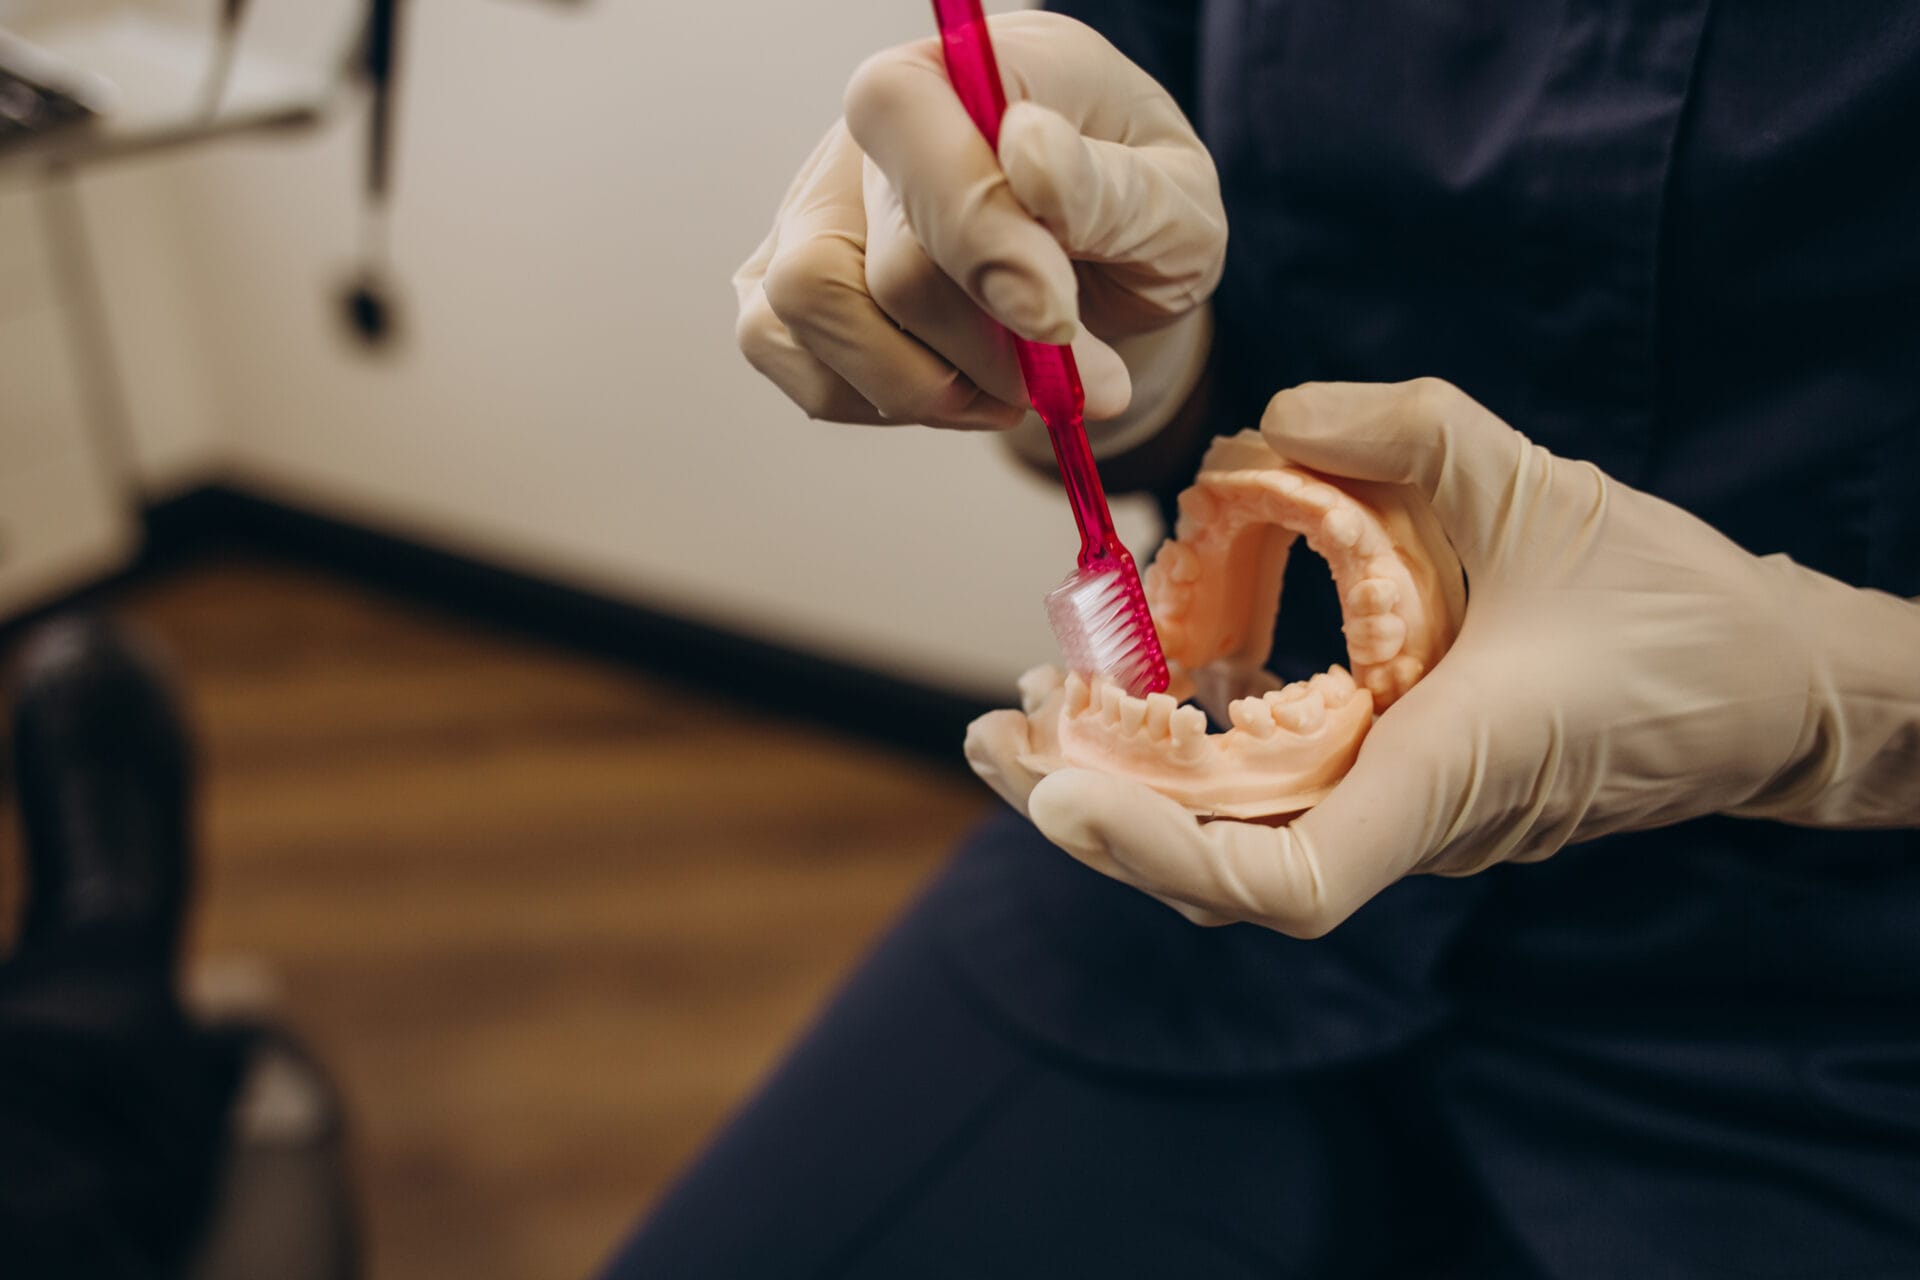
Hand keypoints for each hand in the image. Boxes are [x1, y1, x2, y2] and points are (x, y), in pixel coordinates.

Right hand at [734, 12, 1224, 432]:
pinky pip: (793, 359)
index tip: (1054, 320)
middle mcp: (865, 135)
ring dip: (925, 385)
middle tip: (1074, 382)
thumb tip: (1029, 157)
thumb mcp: (1173, 198)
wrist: (1108, 263)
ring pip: (808, 308)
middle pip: (883, 259)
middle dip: (987, 350)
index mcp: (959, 69)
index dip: (975, 233)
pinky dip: (883, 403)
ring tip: (1013, 387)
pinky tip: (958, 387)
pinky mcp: (786, 287)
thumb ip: (1108, 189)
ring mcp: (812, 211)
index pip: (907, 119)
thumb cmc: (1137, 214)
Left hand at [967, 380, 1919, 934]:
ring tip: (1033, 717)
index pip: (1292, 882)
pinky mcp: (1400, 802)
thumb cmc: (1669, 603)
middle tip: (994, 735)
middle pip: (1224, 877)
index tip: (1065, 795)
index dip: (1163, 852)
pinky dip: (1188, 771)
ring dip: (1126, 795)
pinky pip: (1274, 813)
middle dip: (1096, 818)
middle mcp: (1414, 826)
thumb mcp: (1541, 481)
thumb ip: (1402, 428)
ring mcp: (1404, 826)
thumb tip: (1268, 421)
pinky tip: (1135, 703)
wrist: (1760, 688)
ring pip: (1238, 854)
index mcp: (1449, 773)